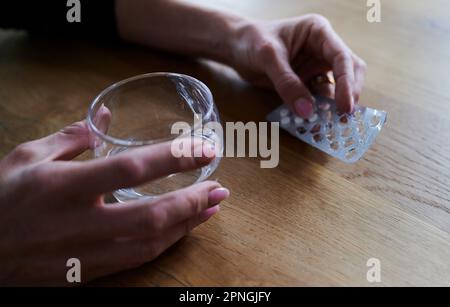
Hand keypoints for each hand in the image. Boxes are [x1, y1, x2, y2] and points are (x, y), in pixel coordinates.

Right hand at [0, 120, 228, 284]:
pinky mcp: (88, 271)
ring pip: (150, 243)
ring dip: (187, 225)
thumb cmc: (2, 198)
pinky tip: (182, 229)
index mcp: (65, 186)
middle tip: (221, 187)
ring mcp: (86, 252)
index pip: (132, 169)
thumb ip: (73, 137)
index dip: (174, 158)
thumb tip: (104, 117)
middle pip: (151, 215)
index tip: (204, 149)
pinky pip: (137, 259)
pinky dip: (166, 242)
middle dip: (193, 201)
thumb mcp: (29, 157)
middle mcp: (80, 222)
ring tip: (211, 207)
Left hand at [228, 14, 365, 117]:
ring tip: (331, 124)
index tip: (345, 106)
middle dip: (348, 93)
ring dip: (334, 105)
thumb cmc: (252, 41)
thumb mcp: (268, 58)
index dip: (347, 82)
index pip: (341, 57)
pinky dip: (319, 111)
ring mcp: (316, 66)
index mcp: (318, 32)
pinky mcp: (308, 82)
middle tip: (343, 117)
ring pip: (336, 87)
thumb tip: (307, 111)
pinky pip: (319, 98)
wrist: (236, 47)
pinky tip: (316, 123)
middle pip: (349, 71)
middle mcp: (323, 48)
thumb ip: (287, 83)